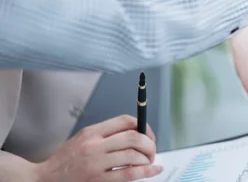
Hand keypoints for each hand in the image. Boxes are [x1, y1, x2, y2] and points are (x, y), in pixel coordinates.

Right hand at [37, 115, 161, 181]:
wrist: (44, 179)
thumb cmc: (66, 160)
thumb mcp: (83, 139)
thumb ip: (105, 135)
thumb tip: (136, 133)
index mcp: (92, 132)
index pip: (124, 121)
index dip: (142, 125)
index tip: (148, 133)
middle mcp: (94, 145)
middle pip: (133, 137)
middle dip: (149, 143)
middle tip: (152, 150)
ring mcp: (96, 163)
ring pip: (133, 155)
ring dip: (147, 158)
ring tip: (149, 161)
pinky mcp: (98, 180)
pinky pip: (127, 173)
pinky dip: (145, 171)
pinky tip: (154, 170)